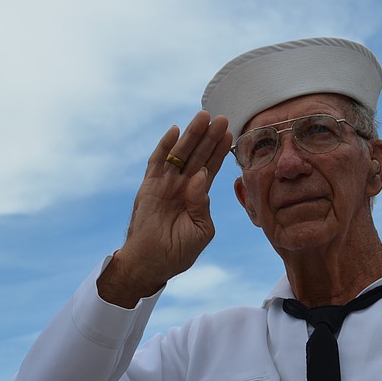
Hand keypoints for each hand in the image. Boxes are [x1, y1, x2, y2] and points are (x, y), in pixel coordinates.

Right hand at [98, 111, 232, 305]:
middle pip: (198, 155)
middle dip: (210, 137)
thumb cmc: (179, 251)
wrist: (153, 263)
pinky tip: (175, 131)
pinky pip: (157, 162)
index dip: (220, 151)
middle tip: (223, 118)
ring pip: (180, 154)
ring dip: (192, 135)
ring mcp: (166, 184)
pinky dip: (165, 146)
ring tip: (204, 117)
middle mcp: (182, 185)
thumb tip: (201, 177)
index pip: (211, 167)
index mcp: (197, 195)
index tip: (231, 133)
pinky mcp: (150, 186)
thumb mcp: (201, 229)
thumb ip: (202, 204)